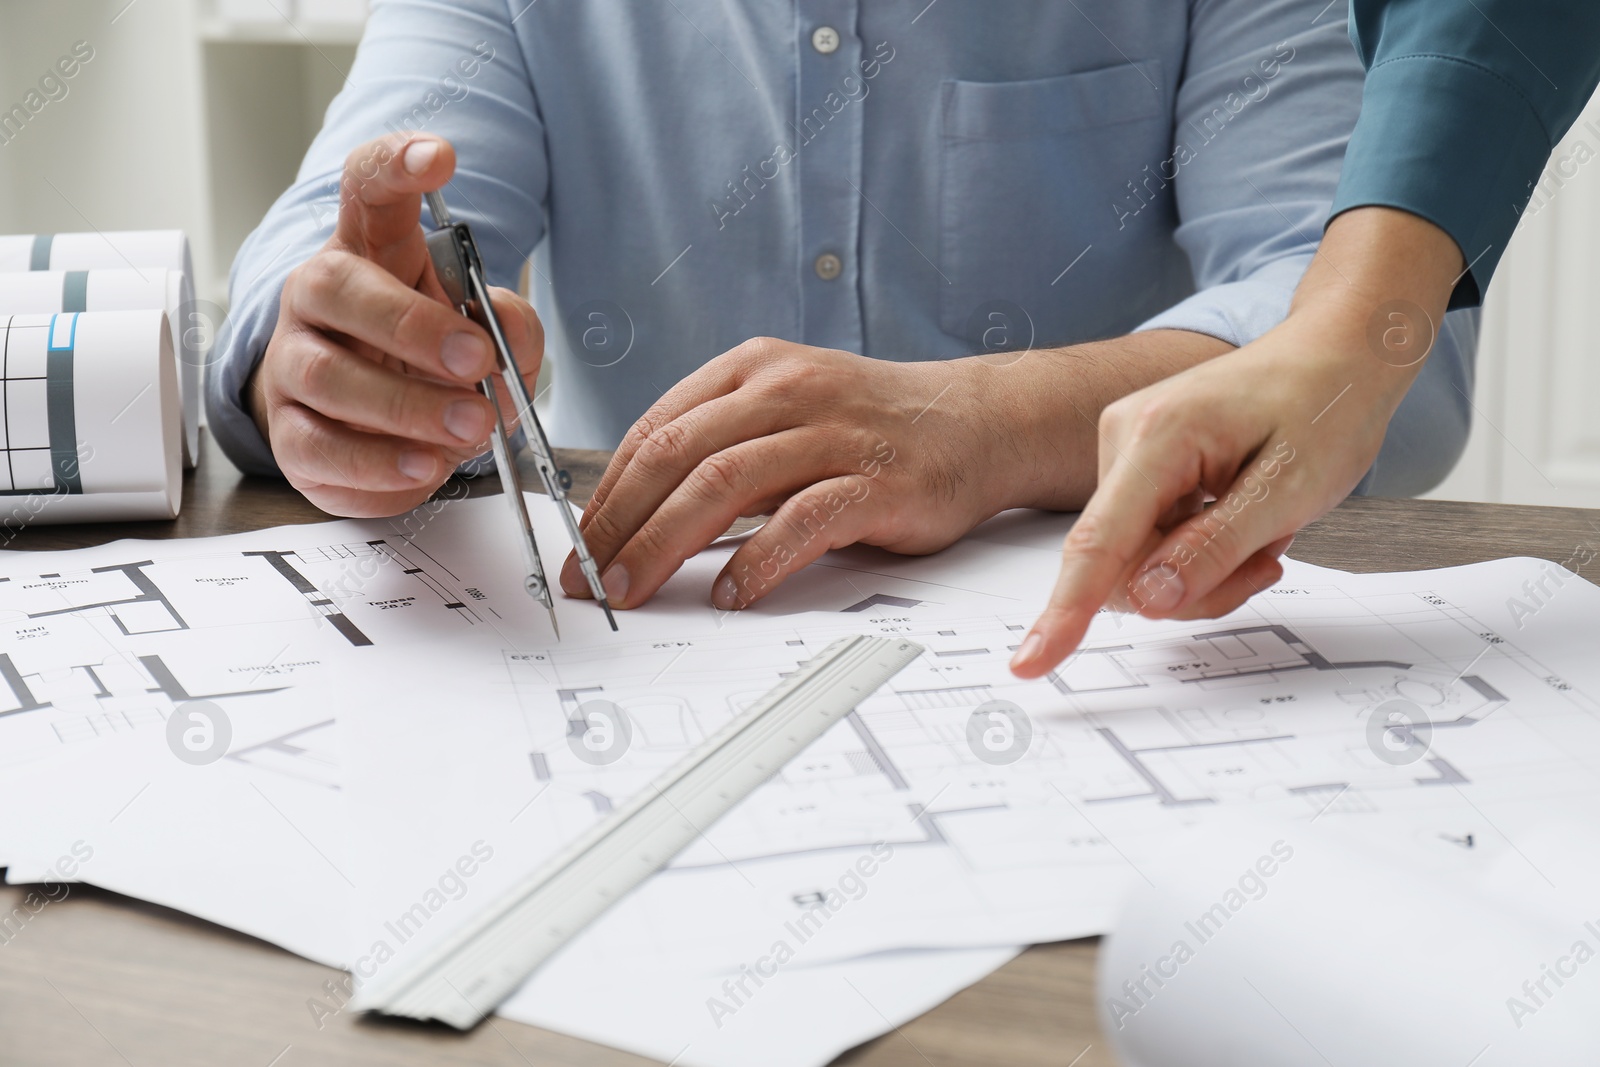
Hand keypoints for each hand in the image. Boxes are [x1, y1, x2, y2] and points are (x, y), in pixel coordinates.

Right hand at [247, 132, 542, 516]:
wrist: (372, 425)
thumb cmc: (428, 361)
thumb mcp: (486, 333)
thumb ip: (511, 328)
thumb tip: (507, 344)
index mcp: (368, 249)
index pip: (367, 186)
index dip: (396, 164)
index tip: (440, 157)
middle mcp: (316, 296)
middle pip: (336, 287)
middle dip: (411, 326)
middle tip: (476, 360)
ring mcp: (293, 364)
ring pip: (325, 376)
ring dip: (404, 407)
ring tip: (468, 427)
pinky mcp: (290, 436)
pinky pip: (319, 450)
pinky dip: (378, 465)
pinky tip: (425, 466)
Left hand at [559, 339, 1018, 610]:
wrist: (978, 421)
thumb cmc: (872, 427)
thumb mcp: (787, 411)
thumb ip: (723, 447)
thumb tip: (639, 515)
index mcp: (754, 370)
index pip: (655, 429)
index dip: (606, 493)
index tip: (578, 545)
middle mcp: (787, 390)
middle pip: (676, 455)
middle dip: (619, 524)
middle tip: (589, 579)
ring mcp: (833, 433)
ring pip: (723, 483)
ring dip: (664, 544)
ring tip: (633, 590)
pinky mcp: (876, 481)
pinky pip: (801, 520)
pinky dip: (756, 560)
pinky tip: (728, 593)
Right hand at [1009, 207, 1463, 678]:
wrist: (1338, 354)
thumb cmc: (1324, 405)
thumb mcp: (1289, 488)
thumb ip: (1215, 548)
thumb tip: (1149, 600)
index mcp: (1158, 435)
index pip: (1099, 543)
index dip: (1065, 611)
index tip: (1030, 662)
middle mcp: (1124, 438)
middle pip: (1124, 564)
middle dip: (1194, 586)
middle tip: (1268, 562)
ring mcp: (1126, 451)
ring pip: (1139, 562)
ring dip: (1203, 571)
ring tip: (1263, 533)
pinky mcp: (1138, 467)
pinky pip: (1150, 542)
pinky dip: (1199, 553)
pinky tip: (1243, 522)